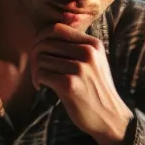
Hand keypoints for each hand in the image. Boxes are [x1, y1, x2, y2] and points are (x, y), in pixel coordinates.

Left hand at [32, 23, 132, 144]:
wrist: (109, 116)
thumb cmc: (96, 89)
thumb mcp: (95, 62)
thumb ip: (76, 47)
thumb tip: (44, 36)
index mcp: (93, 44)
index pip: (57, 28)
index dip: (41, 36)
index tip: (37, 48)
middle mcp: (87, 53)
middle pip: (46, 43)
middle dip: (35, 54)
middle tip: (37, 67)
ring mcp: (79, 68)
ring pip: (41, 58)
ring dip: (35, 70)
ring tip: (41, 79)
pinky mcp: (70, 84)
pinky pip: (42, 74)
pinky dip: (37, 80)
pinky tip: (41, 87)